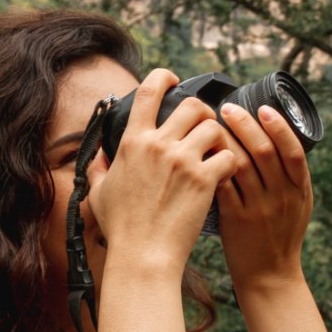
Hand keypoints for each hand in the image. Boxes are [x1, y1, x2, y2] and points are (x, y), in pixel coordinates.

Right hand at [86, 69, 238, 273]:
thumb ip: (99, 168)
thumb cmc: (122, 228)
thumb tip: (100, 155)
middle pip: (192, 105)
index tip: (173, 79)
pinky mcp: (204, 179)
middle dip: (203, 112)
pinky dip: (231, 162)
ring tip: (217, 151)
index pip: (148, 91)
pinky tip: (225, 174)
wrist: (144, 254)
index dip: (164, 77)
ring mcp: (183, 161)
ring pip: (214, 127)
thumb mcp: (100, 193)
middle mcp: (158, 145)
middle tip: (205, 126)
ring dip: (219, 137)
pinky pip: (229, 156)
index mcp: (133, 142)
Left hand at [215, 103, 313, 290]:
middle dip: (244, 125)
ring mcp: (259, 209)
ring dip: (223, 141)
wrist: (270, 275)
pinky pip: (223, 186)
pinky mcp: (236, 220)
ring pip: (240, 165)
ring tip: (209, 125)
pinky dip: (211, 166)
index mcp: (300, 190)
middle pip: (264, 152)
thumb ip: (288, 176)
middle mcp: (282, 197)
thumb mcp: (297, 204)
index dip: (279, 126)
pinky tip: (201, 153)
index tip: (262, 108)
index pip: (292, 151)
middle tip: (226, 108)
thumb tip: (274, 137)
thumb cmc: (280, 235)